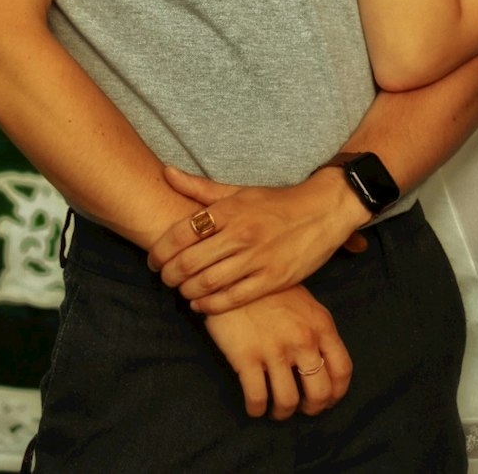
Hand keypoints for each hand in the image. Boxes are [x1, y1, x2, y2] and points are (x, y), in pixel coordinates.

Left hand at [147, 166, 366, 312]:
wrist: (324, 210)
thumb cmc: (277, 202)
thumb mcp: (239, 190)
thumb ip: (200, 188)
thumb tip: (166, 172)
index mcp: (231, 210)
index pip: (181, 232)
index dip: (160, 250)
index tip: (153, 259)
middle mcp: (242, 234)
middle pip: (189, 262)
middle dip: (168, 274)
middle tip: (163, 278)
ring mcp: (258, 258)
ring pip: (207, 283)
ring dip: (186, 291)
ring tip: (181, 290)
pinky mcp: (273, 279)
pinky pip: (232, 299)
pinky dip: (209, 305)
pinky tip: (200, 304)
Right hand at [204, 284, 352, 418]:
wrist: (233, 276)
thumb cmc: (270, 291)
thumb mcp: (305, 303)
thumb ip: (317, 331)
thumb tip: (323, 364)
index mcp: (321, 324)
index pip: (343, 370)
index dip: (336, 393)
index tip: (326, 400)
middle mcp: (303, 339)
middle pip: (319, 393)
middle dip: (311, 409)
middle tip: (300, 407)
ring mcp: (275, 349)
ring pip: (288, 402)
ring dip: (282, 412)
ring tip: (275, 408)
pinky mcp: (246, 357)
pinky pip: (257, 398)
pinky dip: (257, 410)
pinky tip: (255, 406)